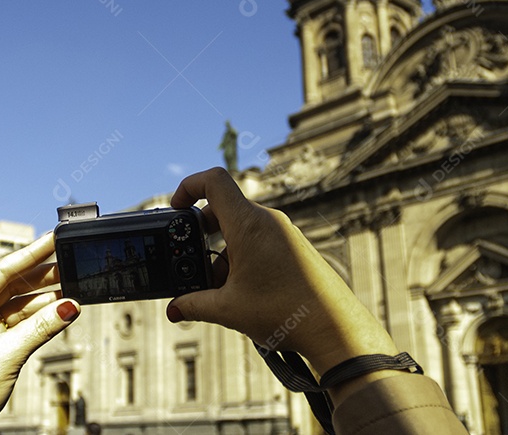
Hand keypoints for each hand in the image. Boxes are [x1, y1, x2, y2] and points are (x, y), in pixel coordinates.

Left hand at [0, 232, 79, 434]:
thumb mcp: (6, 356)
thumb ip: (40, 328)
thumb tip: (70, 305)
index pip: (1, 269)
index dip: (31, 252)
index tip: (54, 238)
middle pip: (12, 282)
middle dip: (43, 274)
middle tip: (71, 261)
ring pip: (17, 302)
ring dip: (44, 296)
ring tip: (72, 286)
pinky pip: (18, 321)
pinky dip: (39, 316)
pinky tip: (59, 310)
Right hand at [167, 168, 396, 377]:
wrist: (333, 326)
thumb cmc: (285, 313)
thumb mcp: (229, 309)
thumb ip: (194, 305)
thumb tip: (174, 309)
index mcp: (248, 225)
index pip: (213, 181)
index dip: (188, 186)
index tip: (176, 207)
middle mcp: (267, 220)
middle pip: (224, 208)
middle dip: (201, 232)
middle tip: (189, 258)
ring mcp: (283, 231)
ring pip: (241, 227)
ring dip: (221, 250)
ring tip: (217, 287)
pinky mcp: (293, 245)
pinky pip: (259, 238)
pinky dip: (241, 255)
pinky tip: (239, 289)